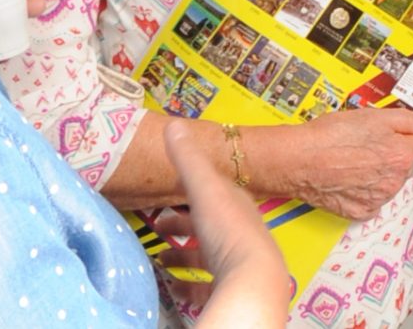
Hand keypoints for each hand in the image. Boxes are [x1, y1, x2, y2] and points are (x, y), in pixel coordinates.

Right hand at [157, 120, 290, 319]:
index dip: (193, 189)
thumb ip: (188, 159)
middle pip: (208, 225)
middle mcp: (240, 231)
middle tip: (159, 227)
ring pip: (207, 256)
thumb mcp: (205, 189)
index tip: (172, 193)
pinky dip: (188, 284)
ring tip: (159, 259)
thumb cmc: (230, 229)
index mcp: (236, 205)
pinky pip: (205, 286)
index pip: (215, 192)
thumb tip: (173, 124)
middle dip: (184, 224)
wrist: (252, 279)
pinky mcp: (230, 287)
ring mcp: (237, 261)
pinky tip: (173, 287)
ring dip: (183, 256)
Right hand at [289, 108, 412, 219]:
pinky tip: (349, 178)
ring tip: (353, 161)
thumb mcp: (374, 116)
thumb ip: (407, 119)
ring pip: (388, 182)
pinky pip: (372, 200)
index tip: (387, 132)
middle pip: (404, 163)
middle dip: (392, 153)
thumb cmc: (331, 137)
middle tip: (366, 144)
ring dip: (378, 173)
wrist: (299, 161)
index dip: (402, 133)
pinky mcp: (361, 212)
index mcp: (402, 156)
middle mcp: (394, 181)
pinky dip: (364, 191)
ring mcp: (378, 199)